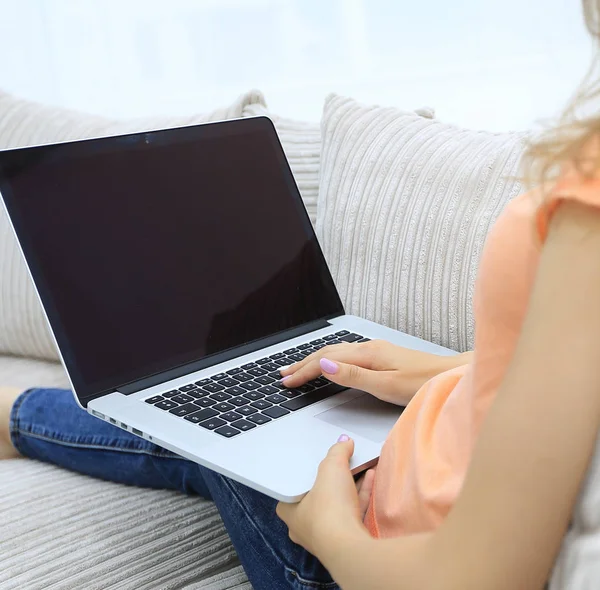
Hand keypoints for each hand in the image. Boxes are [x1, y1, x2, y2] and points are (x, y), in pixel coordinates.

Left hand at [276, 436, 371, 558]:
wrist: (350, 547)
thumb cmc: (329, 508)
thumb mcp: (331, 468)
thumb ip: (337, 452)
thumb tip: (345, 442)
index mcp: (289, 510)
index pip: (296, 487)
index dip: (309, 472)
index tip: (321, 460)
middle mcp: (304, 526)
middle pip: (320, 494)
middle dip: (335, 477)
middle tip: (344, 460)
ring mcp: (326, 535)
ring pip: (339, 504)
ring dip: (351, 483)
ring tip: (361, 464)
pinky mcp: (346, 540)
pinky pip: (353, 512)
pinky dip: (361, 494)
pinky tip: (370, 477)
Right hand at [281, 340, 460, 405]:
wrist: (452, 376)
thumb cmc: (424, 384)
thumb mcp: (386, 385)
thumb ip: (353, 376)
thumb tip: (324, 364)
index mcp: (367, 354)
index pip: (326, 360)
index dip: (304, 371)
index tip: (286, 382)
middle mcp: (369, 348)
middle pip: (328, 353)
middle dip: (303, 363)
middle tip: (283, 374)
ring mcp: (376, 350)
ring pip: (337, 352)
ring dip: (315, 360)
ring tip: (298, 368)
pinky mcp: (382, 356)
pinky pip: (347, 355)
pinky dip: (330, 360)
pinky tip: (329, 364)